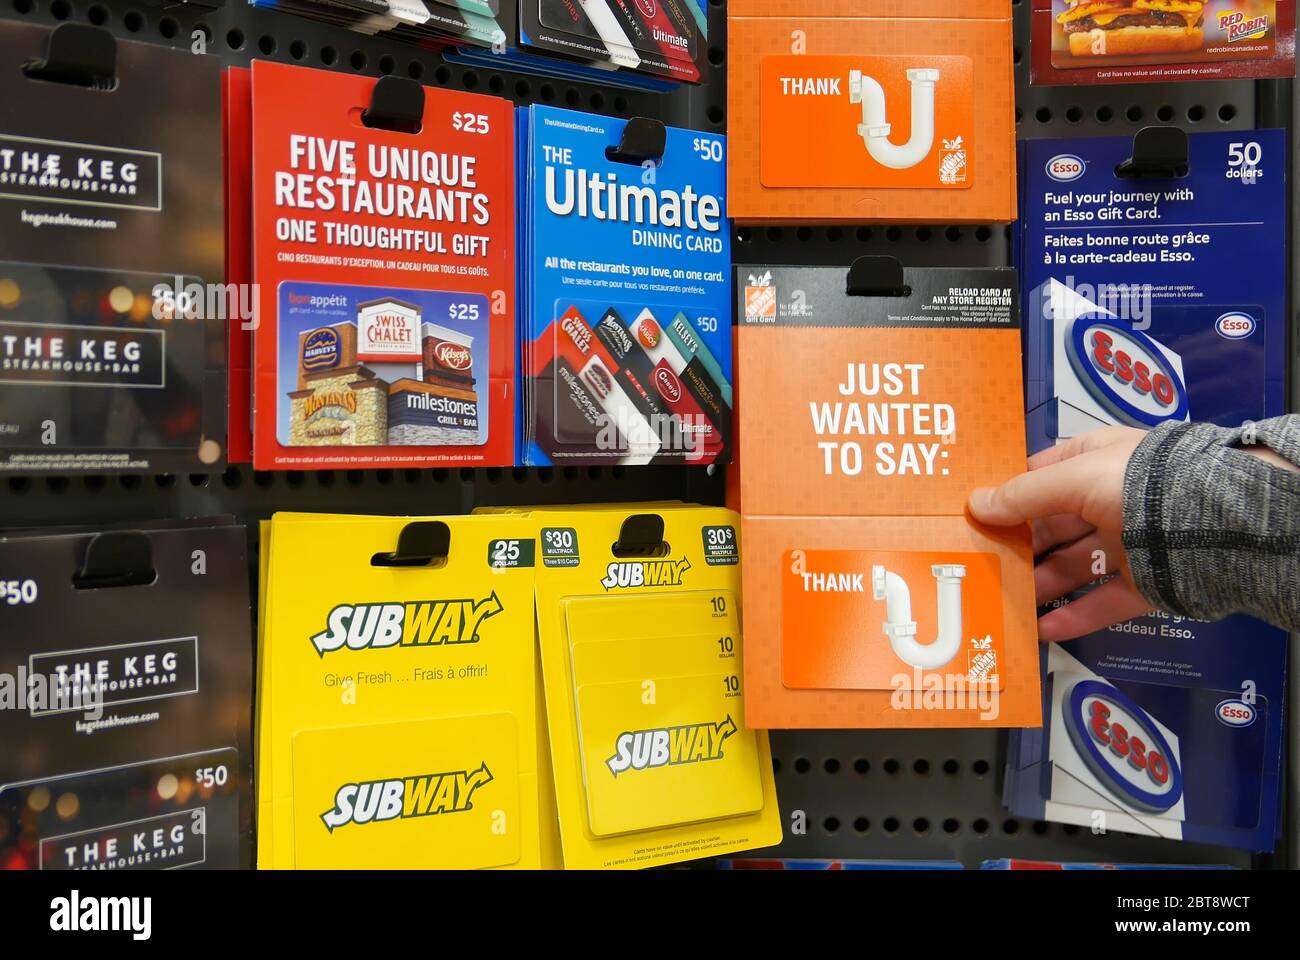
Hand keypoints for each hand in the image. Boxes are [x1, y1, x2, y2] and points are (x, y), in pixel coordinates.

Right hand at [967, 426, 1151, 642]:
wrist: (1213, 521)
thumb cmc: (1135, 485)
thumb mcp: (1073, 478)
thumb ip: (1022, 495)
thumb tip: (975, 504)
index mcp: (1095, 462)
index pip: (1040, 475)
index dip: (1007, 494)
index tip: (973, 517)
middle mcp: (1109, 500)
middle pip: (1052, 526)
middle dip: (1018, 546)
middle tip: (980, 566)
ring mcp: (1129, 542)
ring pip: (1073, 567)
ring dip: (1039, 584)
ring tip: (1003, 603)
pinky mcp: (1145, 582)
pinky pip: (1102, 602)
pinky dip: (1073, 617)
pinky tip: (1041, 630)